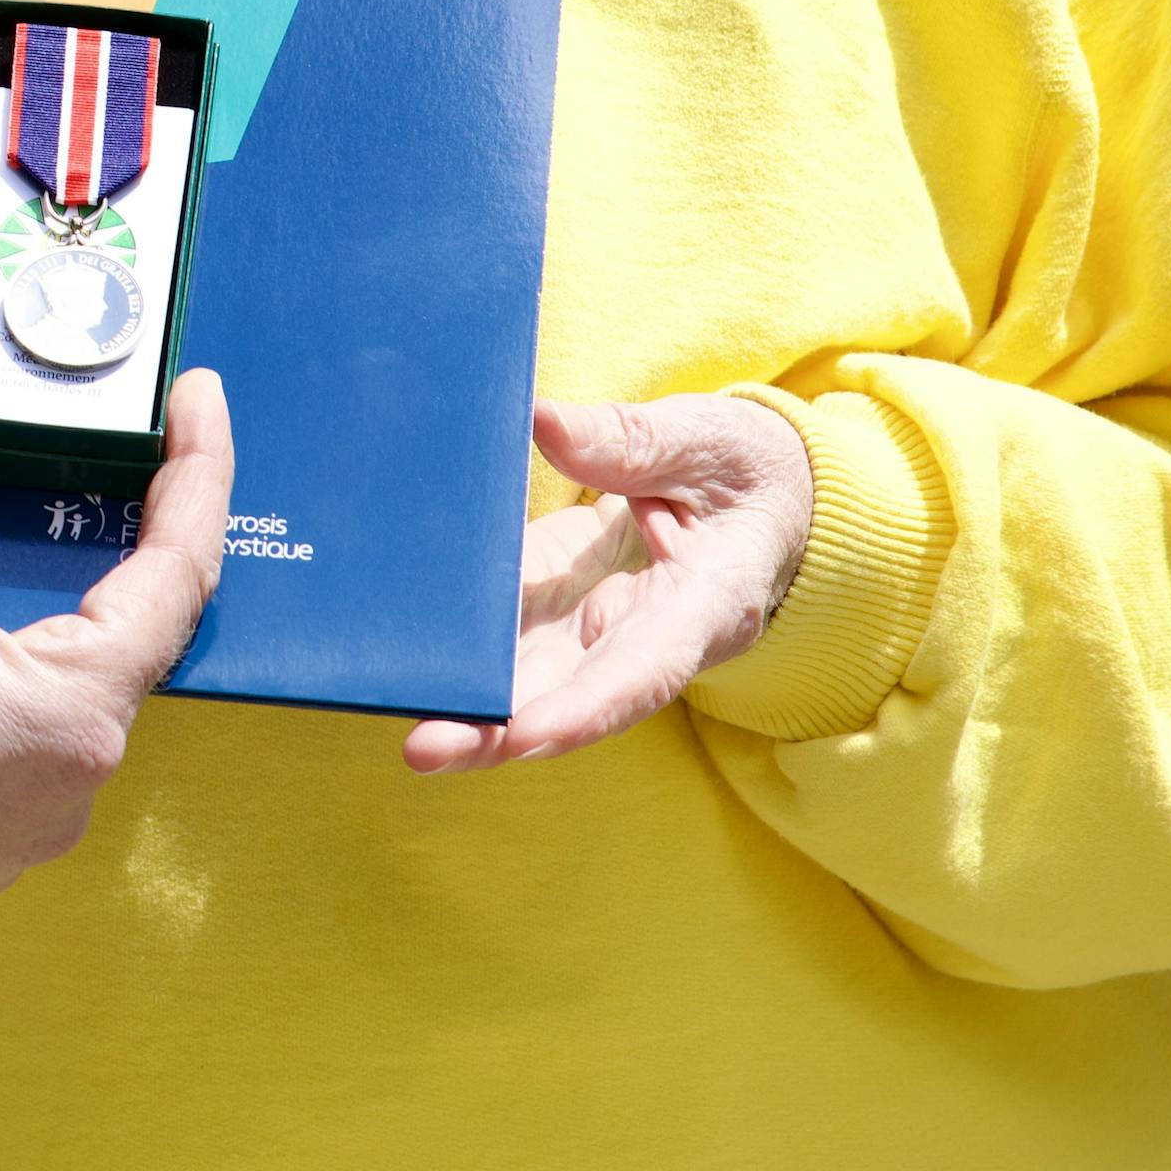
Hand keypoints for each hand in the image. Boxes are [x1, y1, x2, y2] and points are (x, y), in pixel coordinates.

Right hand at [0, 349, 233, 934]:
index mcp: (65, 717)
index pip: (174, 579)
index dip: (196, 474)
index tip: (195, 407)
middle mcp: (58, 795)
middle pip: (123, 644)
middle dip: (118, 546)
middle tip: (119, 459)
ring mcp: (6, 843)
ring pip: (58, 704)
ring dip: (48, 625)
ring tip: (25, 547)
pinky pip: (2, 757)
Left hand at [401, 389, 813, 773]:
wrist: (764, 499)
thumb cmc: (745, 472)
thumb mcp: (708, 441)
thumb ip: (632, 440)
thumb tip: (544, 424)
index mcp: (705, 603)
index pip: (645, 670)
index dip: (585, 709)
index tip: (523, 735)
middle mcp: (648, 636)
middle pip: (571, 698)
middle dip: (500, 730)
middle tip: (425, 746)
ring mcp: (600, 631)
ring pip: (533, 683)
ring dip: (472, 708)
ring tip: (405, 723)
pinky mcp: (562, 610)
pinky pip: (510, 639)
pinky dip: (464, 654)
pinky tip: (407, 663)